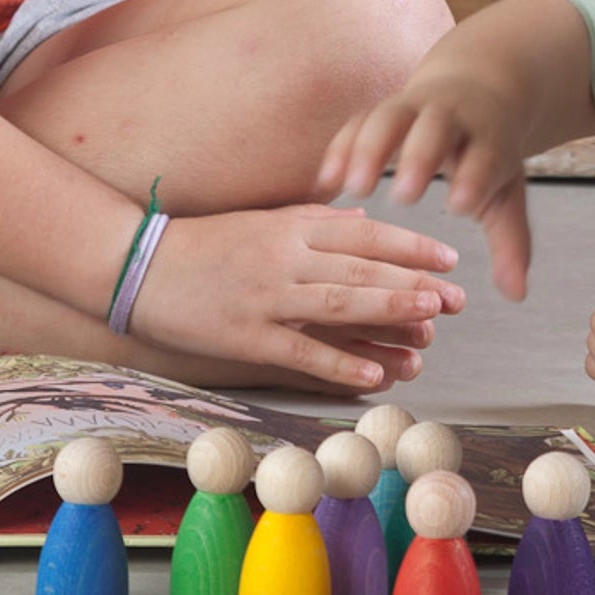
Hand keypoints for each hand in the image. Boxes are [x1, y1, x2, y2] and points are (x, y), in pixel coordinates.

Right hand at [126, 201, 465, 395]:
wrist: (138, 265)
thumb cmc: (207, 243)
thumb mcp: (265, 220)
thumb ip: (316, 219)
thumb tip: (364, 219)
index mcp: (292, 225)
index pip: (365, 233)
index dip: (411, 246)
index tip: (448, 259)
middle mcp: (285, 257)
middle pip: (361, 269)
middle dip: (414, 283)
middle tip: (456, 299)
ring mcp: (266, 297)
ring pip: (338, 305)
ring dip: (388, 314)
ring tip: (429, 323)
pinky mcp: (245, 336)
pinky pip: (300, 351)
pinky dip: (339, 364)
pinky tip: (374, 376)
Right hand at [319, 67, 532, 301]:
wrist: (474, 91)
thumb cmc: (488, 154)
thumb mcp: (506, 195)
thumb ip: (510, 244)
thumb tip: (517, 294)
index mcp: (489, 137)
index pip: (485, 155)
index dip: (474, 177)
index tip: (459, 206)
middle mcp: (451, 116)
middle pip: (436, 128)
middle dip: (420, 156)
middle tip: (404, 195)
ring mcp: (414, 107)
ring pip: (390, 118)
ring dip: (370, 150)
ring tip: (354, 190)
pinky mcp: (381, 110)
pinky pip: (358, 122)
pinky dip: (342, 147)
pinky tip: (326, 182)